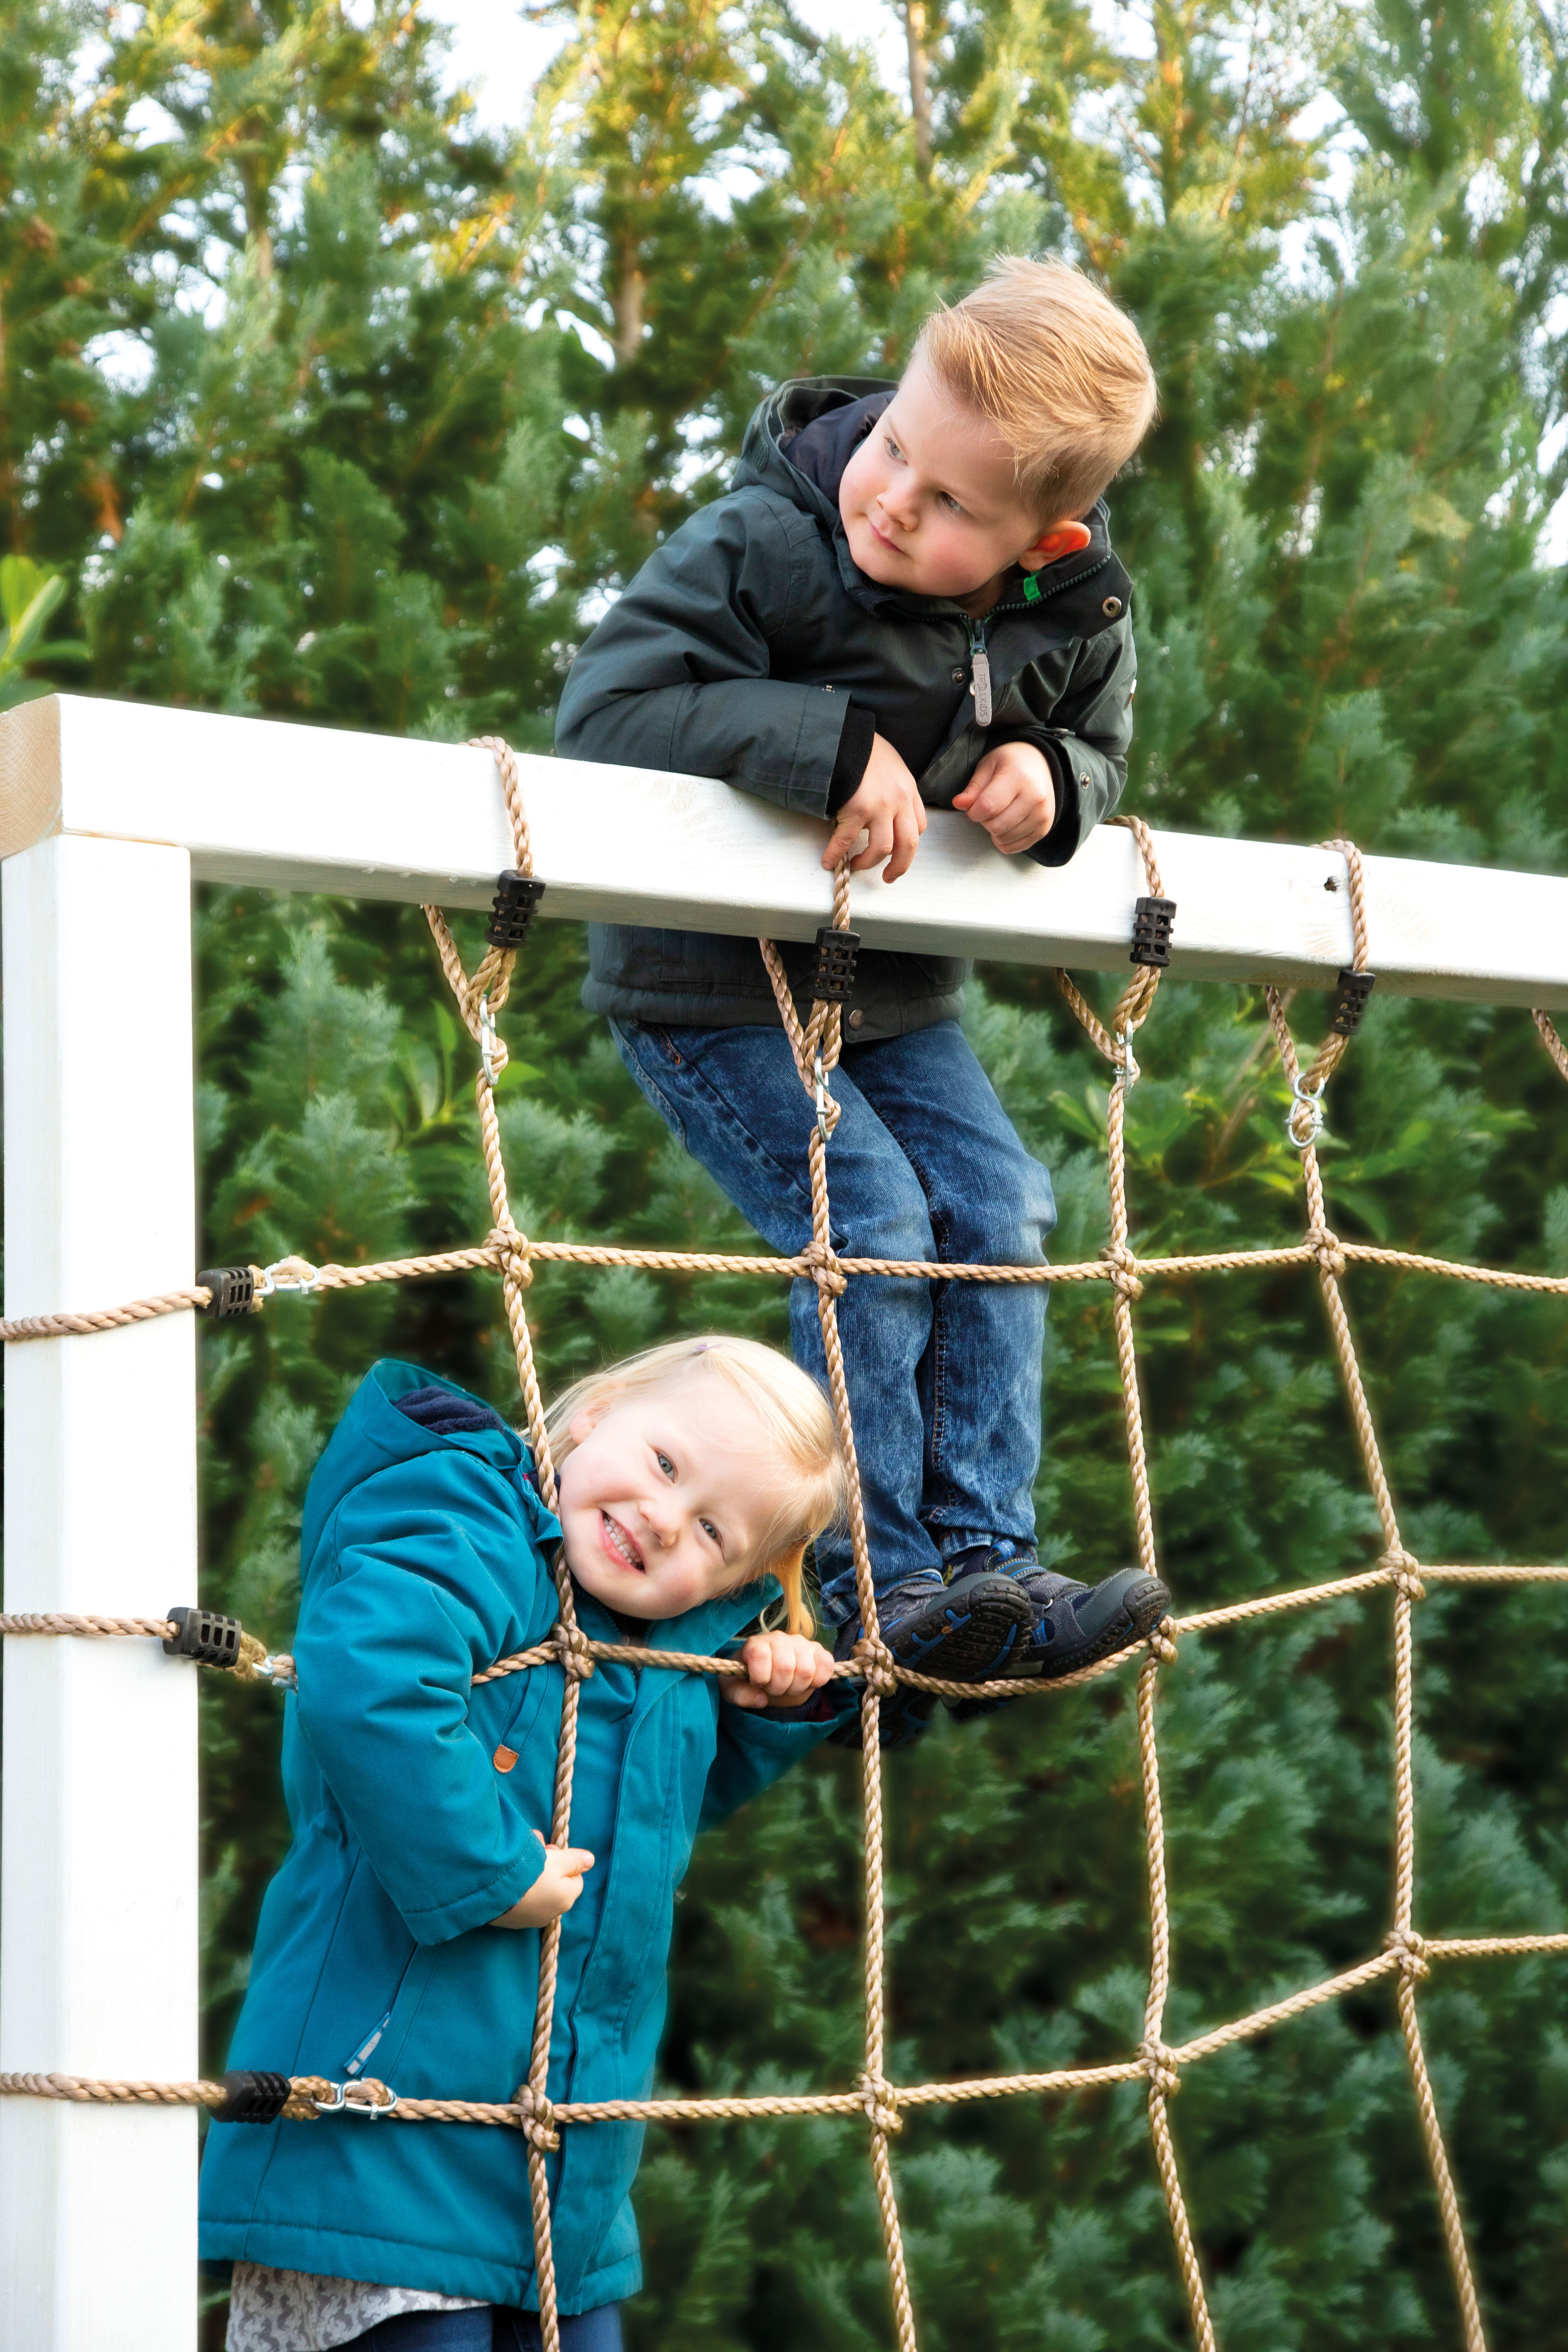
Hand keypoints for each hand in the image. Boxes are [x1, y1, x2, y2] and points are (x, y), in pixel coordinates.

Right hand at [490, 1834, 594, 1927]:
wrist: (494, 1892)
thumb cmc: (531, 1873)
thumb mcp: (558, 1860)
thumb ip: (575, 1860)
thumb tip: (591, 1861)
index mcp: (566, 1899)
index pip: (575, 1878)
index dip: (565, 1862)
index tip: (550, 1851)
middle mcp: (551, 1913)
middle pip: (556, 1883)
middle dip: (547, 1864)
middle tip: (535, 1850)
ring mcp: (530, 1919)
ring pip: (538, 1890)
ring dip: (532, 1873)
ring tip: (521, 1858)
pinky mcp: (512, 1920)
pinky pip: (521, 1899)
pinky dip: (519, 1887)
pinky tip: (510, 1875)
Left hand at [721, 1630, 836, 1710]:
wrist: (765, 1672)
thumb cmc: (746, 1678)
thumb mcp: (733, 1688)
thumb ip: (740, 1695)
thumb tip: (762, 1699)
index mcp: (756, 1643)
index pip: (760, 1656)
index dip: (760, 1678)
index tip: (757, 1683)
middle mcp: (779, 1638)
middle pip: (785, 1667)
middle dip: (779, 1688)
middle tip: (774, 1688)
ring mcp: (801, 1643)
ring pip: (806, 1670)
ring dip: (796, 1687)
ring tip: (788, 1685)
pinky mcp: (818, 1651)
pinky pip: (826, 1665)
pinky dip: (818, 1680)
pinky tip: (807, 1683)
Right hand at [822, 734, 926, 882]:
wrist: (845, 736)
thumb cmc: (864, 748)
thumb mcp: (892, 766)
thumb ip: (895, 788)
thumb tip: (886, 810)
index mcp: (908, 790)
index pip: (918, 826)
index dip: (908, 843)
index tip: (898, 851)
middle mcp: (898, 801)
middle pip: (908, 845)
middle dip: (899, 866)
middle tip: (889, 877)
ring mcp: (878, 807)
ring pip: (882, 849)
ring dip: (868, 863)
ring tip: (856, 866)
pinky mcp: (856, 810)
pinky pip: (847, 841)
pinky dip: (836, 854)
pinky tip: (829, 861)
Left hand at [952, 741, 1055, 856]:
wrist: (1040, 765)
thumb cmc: (1011, 764)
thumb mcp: (987, 766)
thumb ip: (973, 788)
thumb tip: (958, 804)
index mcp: (1019, 777)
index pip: (987, 806)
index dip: (973, 811)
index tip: (974, 805)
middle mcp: (1036, 797)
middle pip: (995, 826)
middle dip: (984, 820)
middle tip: (989, 807)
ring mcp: (1042, 815)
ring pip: (1004, 839)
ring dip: (994, 830)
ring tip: (1001, 812)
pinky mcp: (1044, 829)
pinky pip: (1015, 847)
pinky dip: (1005, 840)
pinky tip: (1008, 823)